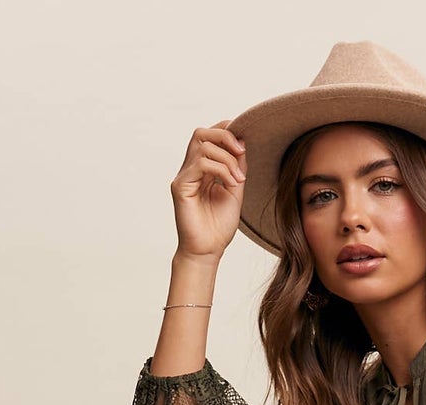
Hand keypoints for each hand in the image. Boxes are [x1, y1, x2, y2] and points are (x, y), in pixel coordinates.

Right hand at [171, 121, 246, 261]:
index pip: (210, 136)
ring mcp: (184, 176)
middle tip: (241, 152)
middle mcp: (190, 169)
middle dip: (225, 136)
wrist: (208, 251)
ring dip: (226, 158)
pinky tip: (231, 183)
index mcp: (203, 169)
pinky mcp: (181, 186)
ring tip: (238, 179)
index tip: (244, 144)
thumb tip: (242, 144)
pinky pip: (200, 163)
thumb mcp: (235, 191)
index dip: (226, 131)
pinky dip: (220, 169)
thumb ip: (237, 168)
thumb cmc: (219, 227)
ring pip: (202, 145)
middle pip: (202, 133)